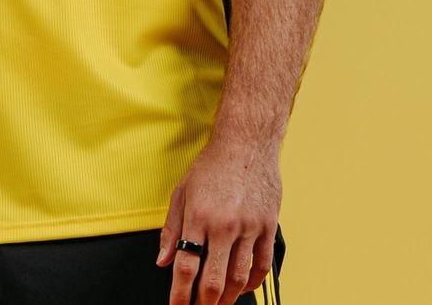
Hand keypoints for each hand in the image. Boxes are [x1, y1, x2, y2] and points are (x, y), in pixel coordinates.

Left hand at [156, 139, 281, 304]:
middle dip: (204, 304)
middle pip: (213, 280)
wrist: (246, 143)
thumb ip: (171, 230)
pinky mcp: (268, 226)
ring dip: (228, 299)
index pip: (186, 267)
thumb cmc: (213, 166)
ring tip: (218, 303)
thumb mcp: (181, 193)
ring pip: (239, 279)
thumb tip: (162, 260)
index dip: (180, 295)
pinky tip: (244, 287)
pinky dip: (254, 283)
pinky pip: (263, 265)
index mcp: (199, 217)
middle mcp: (224, 225)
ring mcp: (249, 227)